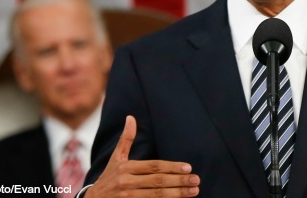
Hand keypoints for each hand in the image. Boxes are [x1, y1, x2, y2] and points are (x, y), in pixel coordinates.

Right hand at [85, 115, 199, 196]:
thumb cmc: (109, 177)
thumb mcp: (115, 158)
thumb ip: (126, 139)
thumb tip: (131, 117)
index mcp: (126, 168)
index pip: (154, 167)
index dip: (172, 167)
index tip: (188, 168)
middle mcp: (126, 182)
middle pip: (158, 182)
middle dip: (179, 181)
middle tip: (196, 180)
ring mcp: (127, 197)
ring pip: (157, 196)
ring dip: (177, 194)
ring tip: (194, 191)